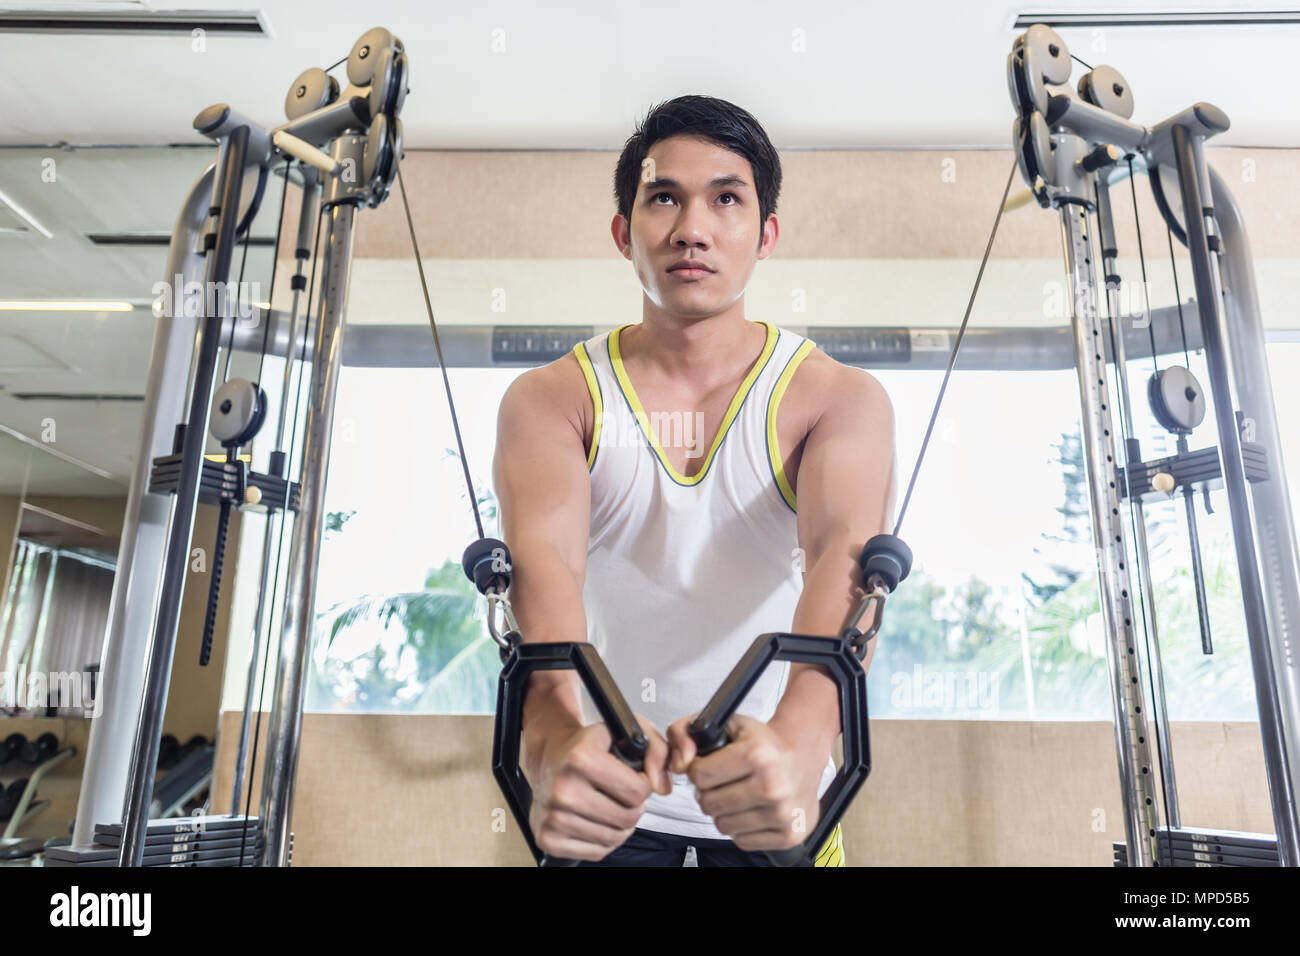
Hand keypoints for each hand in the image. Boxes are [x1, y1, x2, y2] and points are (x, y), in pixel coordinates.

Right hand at [528, 715, 670, 860]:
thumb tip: (662, 787)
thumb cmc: (588, 747)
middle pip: (628, 818)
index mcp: (580, 759)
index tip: (634, 778)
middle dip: (634, 807)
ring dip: (622, 825)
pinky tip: (598, 820)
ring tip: (612, 806)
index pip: (637, 791)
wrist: (548, 759)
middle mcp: (563, 790)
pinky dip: (604, 840)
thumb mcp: (624, 731)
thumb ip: (657, 749)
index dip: (643, 785)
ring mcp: (553, 818)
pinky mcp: (549, 840)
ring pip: (614, 838)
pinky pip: (597, 852)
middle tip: (624, 794)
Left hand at [666, 713, 822, 851]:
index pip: (700, 775)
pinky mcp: (788, 835)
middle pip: (709, 804)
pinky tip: (752, 810)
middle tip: (723, 782)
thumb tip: (678, 763)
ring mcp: (782, 813)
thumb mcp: (728, 723)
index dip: (697, 770)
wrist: (803, 755)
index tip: (707, 766)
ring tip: (738, 795)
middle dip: (709, 793)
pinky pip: (742, 841)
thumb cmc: (764, 743)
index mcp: (757, 754)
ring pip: (723, 826)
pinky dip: (741, 828)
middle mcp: (772, 785)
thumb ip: (686, 731)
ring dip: (724, 812)